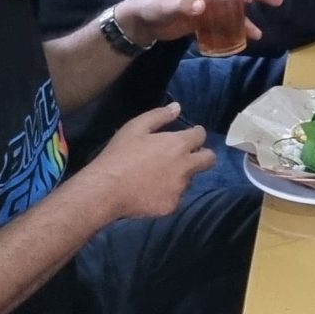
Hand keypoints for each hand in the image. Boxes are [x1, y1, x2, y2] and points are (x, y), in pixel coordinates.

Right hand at [75, 104, 212, 220]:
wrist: (106, 190)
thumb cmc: (119, 155)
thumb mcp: (135, 127)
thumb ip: (159, 116)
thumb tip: (177, 107)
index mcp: (179, 145)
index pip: (201, 135)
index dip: (195, 134)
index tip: (188, 136)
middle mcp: (186, 166)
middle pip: (209, 160)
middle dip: (202, 155)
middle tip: (185, 156)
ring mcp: (180, 188)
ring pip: (189, 179)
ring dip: (180, 175)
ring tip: (157, 176)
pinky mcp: (172, 206)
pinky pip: (175, 197)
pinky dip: (167, 194)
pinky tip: (150, 192)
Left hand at [110, 0, 285, 46]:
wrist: (139, 24)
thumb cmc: (152, 6)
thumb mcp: (165, 4)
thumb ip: (182, 4)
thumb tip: (201, 6)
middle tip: (277, 1)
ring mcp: (206, 8)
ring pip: (233, 11)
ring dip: (246, 20)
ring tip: (258, 34)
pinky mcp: (202, 22)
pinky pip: (222, 26)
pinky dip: (233, 32)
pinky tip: (241, 42)